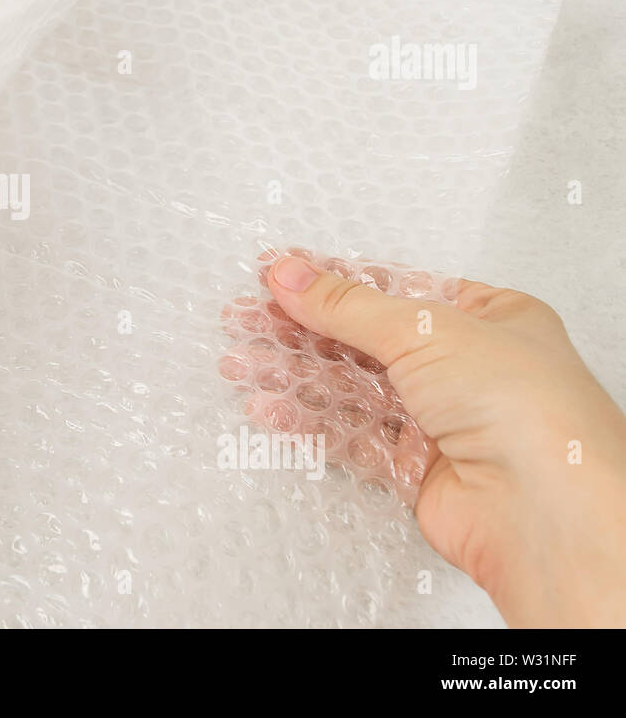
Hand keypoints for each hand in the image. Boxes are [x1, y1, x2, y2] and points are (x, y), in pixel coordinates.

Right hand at [266, 255, 625, 626]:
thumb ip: (346, 305)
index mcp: (490, 318)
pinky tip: (272, 407)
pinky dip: (309, 421)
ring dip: (295, 375)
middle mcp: (469, 369)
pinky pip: (351, 437)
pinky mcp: (417, 469)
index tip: (280, 275)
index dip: (333, 282)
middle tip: (246, 320)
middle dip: (301, 330)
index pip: (395, 290)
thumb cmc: (527, 410)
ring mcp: (443, 421)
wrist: (544, 511)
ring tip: (241, 362)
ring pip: (352, 390)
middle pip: (365, 340)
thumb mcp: (424, 330)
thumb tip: (291, 274)